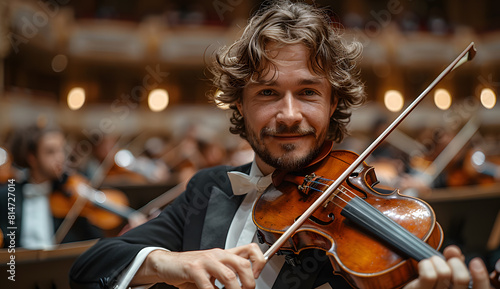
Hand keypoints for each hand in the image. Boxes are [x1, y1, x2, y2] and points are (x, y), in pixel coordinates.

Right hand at [131, 243, 265, 288]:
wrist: (167, 264)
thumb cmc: (191, 269)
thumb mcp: (213, 270)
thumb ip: (228, 275)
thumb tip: (244, 286)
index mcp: (225, 254)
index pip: (251, 249)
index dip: (259, 262)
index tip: (256, 277)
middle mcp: (218, 254)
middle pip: (243, 265)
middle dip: (249, 284)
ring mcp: (206, 261)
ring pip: (229, 277)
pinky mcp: (193, 268)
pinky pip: (208, 286)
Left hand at [403, 245, 490, 288]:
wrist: (411, 288)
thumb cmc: (429, 282)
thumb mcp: (446, 273)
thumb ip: (454, 263)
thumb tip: (453, 250)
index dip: (480, 277)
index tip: (475, 262)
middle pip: (462, 278)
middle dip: (454, 262)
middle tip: (445, 261)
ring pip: (444, 273)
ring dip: (436, 261)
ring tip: (430, 263)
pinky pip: (428, 275)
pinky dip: (424, 264)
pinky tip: (421, 267)